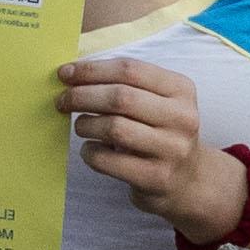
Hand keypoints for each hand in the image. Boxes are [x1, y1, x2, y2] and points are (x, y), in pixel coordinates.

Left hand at [60, 58, 246, 241]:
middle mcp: (182, 117)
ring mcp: (171, 149)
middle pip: (120, 97)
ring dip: (85, 125)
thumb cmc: (160, 133)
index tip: (66, 73)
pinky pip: (107, 160)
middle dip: (82, 96)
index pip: (130, 70)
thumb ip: (126, 85)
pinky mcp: (155, 177)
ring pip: (114, 128)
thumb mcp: (159, 102)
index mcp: (182, 90)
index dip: (92, 69)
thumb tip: (74, 74)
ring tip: (81, 126)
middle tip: (62, 101)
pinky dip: (89, 152)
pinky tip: (90, 149)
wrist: (187, 180)